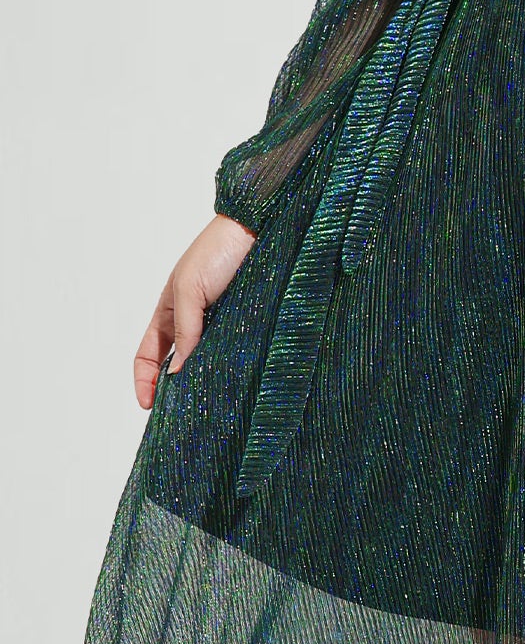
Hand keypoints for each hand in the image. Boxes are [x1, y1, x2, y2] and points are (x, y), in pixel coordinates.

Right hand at [134, 214, 256, 409]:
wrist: (262, 229)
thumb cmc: (219, 250)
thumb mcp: (190, 289)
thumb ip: (183, 330)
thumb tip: (175, 372)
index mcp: (170, 311)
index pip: (147, 354)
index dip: (143, 380)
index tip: (148, 406)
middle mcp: (194, 322)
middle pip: (176, 365)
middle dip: (174, 390)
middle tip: (181, 415)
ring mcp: (222, 325)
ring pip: (206, 363)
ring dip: (205, 382)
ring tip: (208, 404)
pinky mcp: (248, 325)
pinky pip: (234, 353)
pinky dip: (230, 369)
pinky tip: (234, 382)